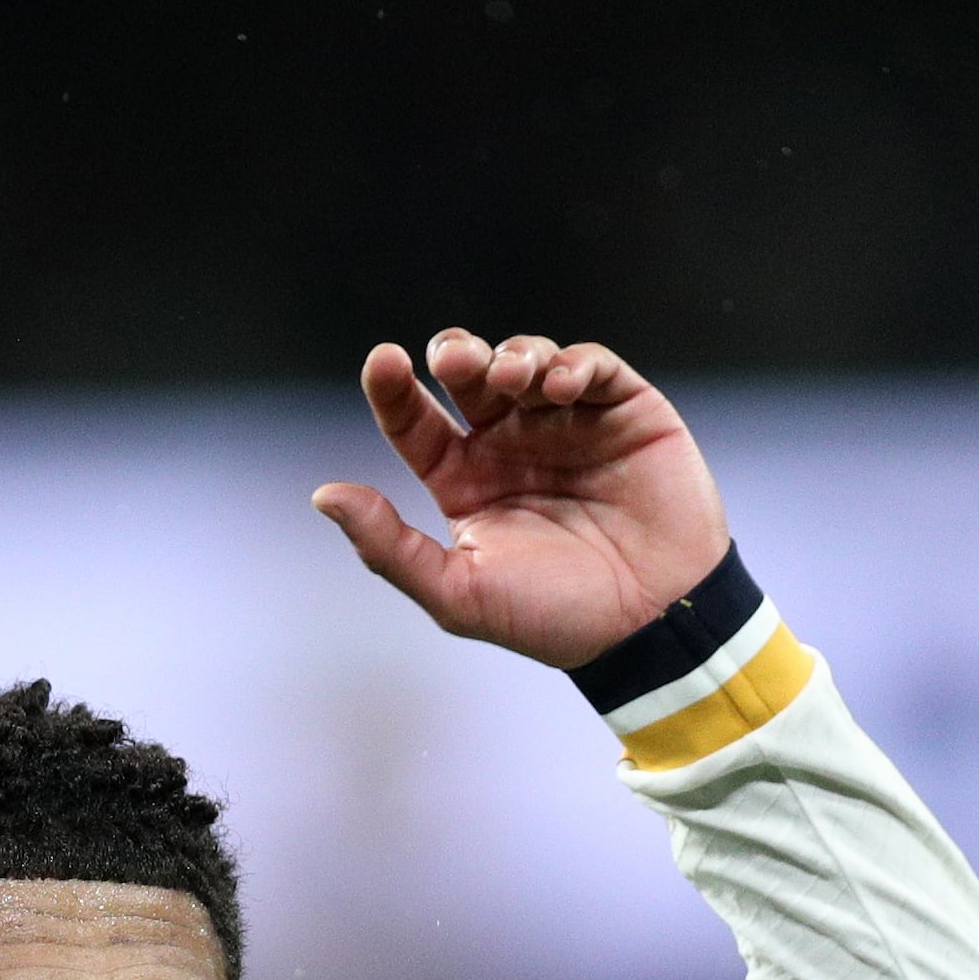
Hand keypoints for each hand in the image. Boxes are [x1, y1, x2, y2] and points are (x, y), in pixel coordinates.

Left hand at [309, 330, 729, 668]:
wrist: (654, 625)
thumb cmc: (555, 618)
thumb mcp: (460, 594)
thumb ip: (390, 548)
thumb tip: (324, 496)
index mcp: (465, 481)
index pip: (415, 421)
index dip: (393, 389)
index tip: (382, 362)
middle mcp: (511, 445)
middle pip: (468, 376)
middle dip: (457, 354)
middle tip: (455, 361)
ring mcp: (568, 424)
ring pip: (527, 359)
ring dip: (515, 355)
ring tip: (514, 378)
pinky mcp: (624, 412)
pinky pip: (591, 366)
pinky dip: (572, 362)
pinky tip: (561, 385)